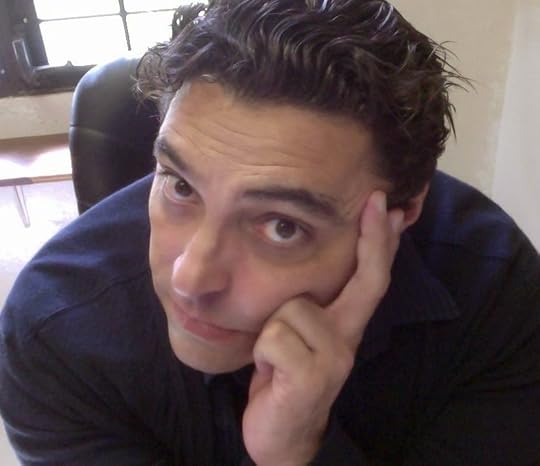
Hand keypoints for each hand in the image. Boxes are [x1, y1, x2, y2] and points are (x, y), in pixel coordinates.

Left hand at [242, 191, 404, 465]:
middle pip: (365, 281)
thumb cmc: (283, 376)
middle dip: (373, 238)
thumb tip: (296, 272)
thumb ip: (303, 307)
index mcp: (342, 326)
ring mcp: (335, 359)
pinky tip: (270, 374)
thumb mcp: (295, 336)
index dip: (378, 242)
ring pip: (291, 310)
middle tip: (381, 201)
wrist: (279, 434)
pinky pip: (274, 339)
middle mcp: (347, 338)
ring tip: (274, 357)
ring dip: (270, 333)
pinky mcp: (313, 377)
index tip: (385, 206)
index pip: (368, 278)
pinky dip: (261, 354)